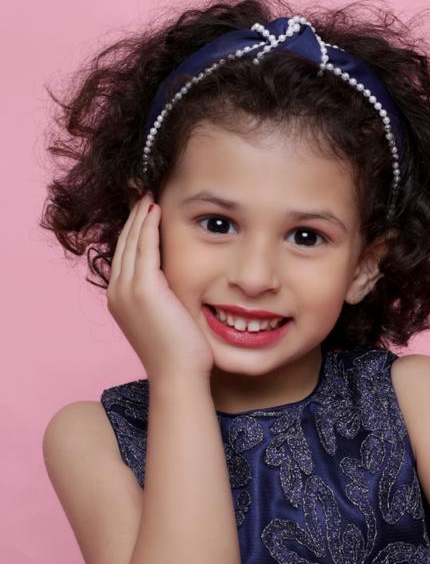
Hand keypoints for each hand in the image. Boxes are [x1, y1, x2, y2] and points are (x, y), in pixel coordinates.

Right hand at [107, 192, 214, 380]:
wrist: (178, 375)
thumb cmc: (180, 353)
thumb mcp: (165, 318)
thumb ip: (163, 296)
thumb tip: (176, 281)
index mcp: (119, 298)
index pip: (125, 253)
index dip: (133, 227)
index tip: (144, 205)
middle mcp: (116, 291)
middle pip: (123, 241)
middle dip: (133, 214)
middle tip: (142, 188)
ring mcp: (126, 289)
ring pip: (131, 240)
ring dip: (140, 213)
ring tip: (148, 190)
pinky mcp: (143, 288)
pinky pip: (144, 246)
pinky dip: (148, 224)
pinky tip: (156, 207)